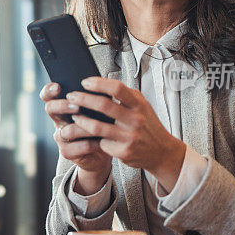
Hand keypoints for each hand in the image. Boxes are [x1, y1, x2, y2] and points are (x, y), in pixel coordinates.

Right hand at [40, 82, 111, 193]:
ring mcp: (61, 137)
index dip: (49, 90)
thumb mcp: (97, 110)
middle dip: (63, 106)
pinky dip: (93, 143)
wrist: (102, 152)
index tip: (58, 87)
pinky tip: (103, 140)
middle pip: (50, 109)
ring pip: (68, 130)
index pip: (48, 96)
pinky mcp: (67, 152)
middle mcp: (58, 121)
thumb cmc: (100, 126)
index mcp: (63, 107)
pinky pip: (80, 146)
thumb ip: (94, 99)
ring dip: (85, 127)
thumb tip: (101, 85)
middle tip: (77, 106)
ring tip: (99, 124)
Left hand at [65, 77, 186, 191]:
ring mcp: (128, 137)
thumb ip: (125, 95)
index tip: (85, 82)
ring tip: (75, 115)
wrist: (162, 151)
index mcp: (139, 105)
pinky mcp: (122, 152)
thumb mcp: (142, 106)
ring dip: (81, 120)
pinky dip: (94, 138)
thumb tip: (100, 83)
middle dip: (83, 99)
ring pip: (96, 126)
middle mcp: (135, 120)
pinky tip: (88, 135)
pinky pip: (101, 142)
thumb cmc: (148, 125)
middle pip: (103, 105)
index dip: (98, 84)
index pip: (117, 88)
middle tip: (71, 96)